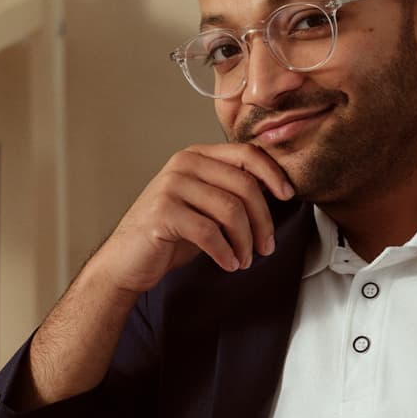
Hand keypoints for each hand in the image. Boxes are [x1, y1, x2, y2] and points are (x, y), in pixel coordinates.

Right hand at [92, 143, 294, 295]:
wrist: (127, 260)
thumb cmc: (171, 235)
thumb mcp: (205, 206)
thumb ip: (231, 191)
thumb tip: (277, 189)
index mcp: (197, 156)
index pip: (246, 153)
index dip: (273, 173)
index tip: (289, 196)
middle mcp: (183, 164)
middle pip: (244, 185)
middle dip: (263, 220)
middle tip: (266, 247)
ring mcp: (171, 186)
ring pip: (231, 210)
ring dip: (245, 241)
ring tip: (245, 260)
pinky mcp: (163, 212)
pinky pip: (209, 232)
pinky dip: (225, 252)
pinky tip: (229, 264)